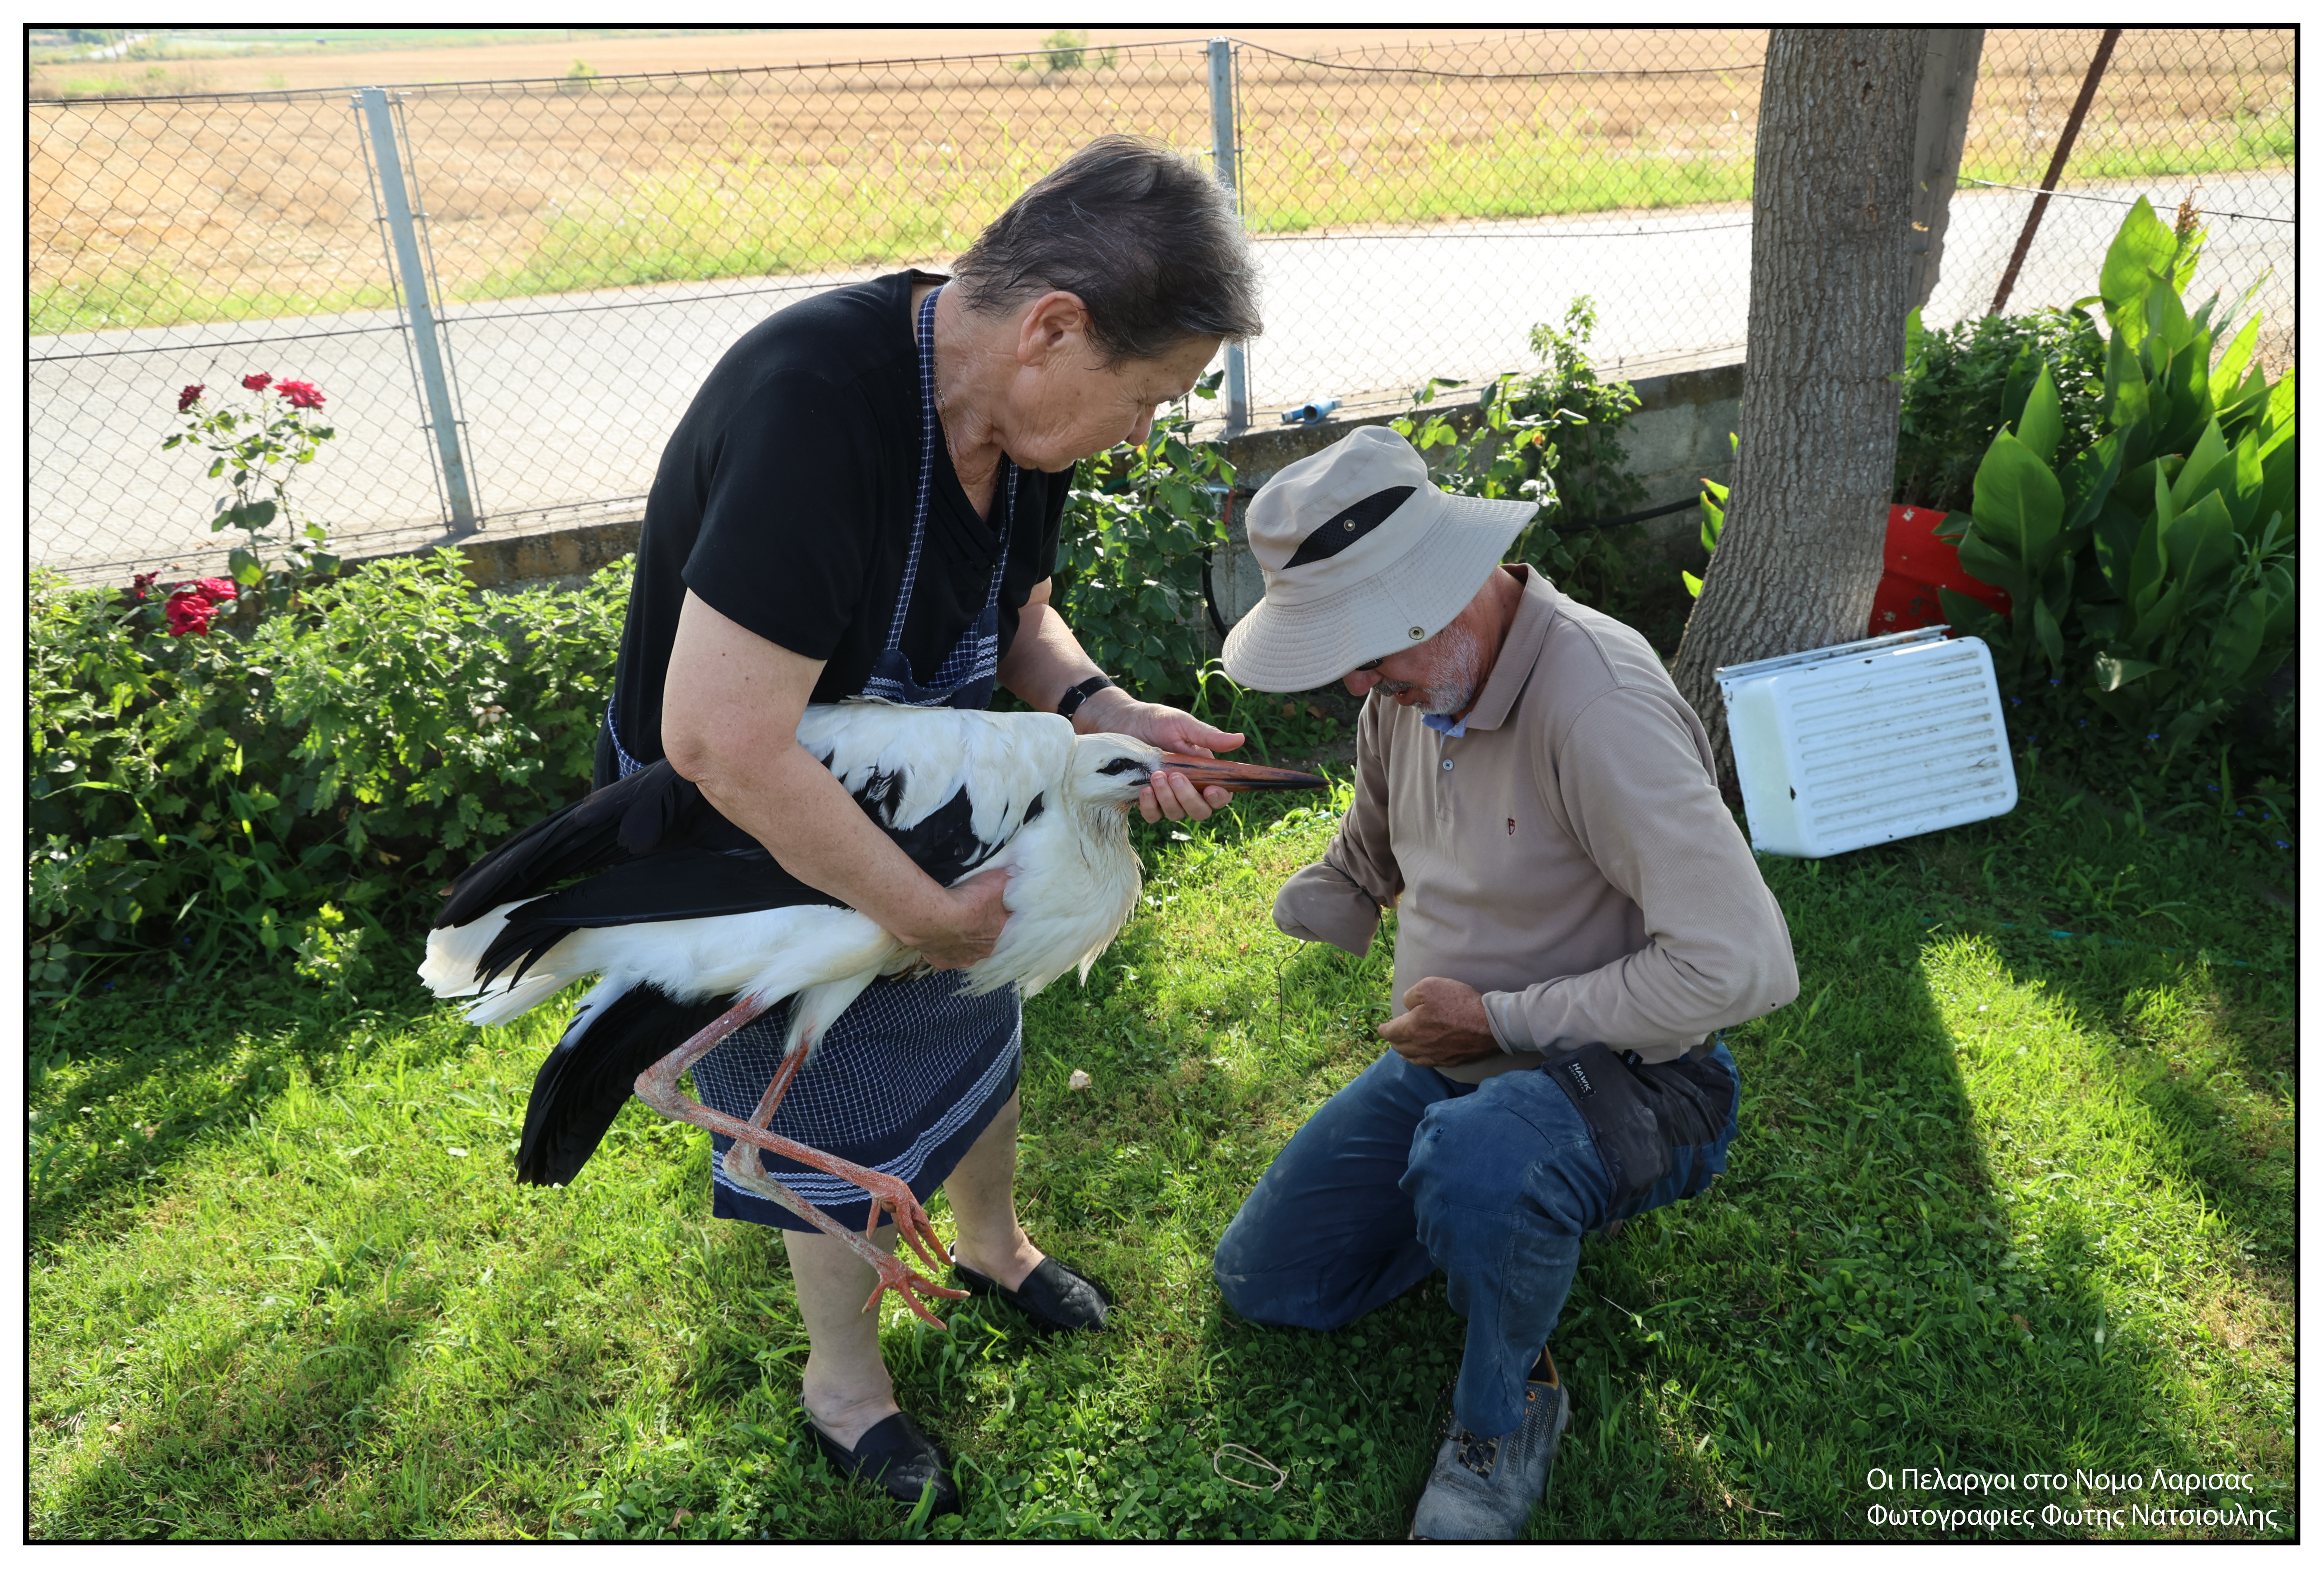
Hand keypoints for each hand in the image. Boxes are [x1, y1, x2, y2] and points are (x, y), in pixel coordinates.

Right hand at [903, 865, 1011, 969]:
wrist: (939, 916)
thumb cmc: (969, 901)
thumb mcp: (996, 882)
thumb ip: (1007, 879)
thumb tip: (1016, 872)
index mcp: (998, 934)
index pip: (1002, 924)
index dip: (996, 914)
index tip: (988, 905)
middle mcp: (982, 951)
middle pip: (983, 940)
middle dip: (977, 929)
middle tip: (967, 915)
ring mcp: (962, 959)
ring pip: (964, 950)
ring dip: (960, 940)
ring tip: (951, 925)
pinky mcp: (942, 962)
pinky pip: (944, 956)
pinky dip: (941, 947)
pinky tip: (937, 936)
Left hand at [1077, 688, 1246, 823]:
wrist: (1121, 722)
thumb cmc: (1155, 721)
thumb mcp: (1183, 725)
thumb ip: (1209, 736)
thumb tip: (1240, 740)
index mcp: (1203, 772)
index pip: (1219, 795)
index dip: (1219, 798)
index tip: (1212, 789)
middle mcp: (1187, 789)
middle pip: (1200, 811)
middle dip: (1190, 798)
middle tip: (1176, 777)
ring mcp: (1166, 797)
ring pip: (1177, 814)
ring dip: (1169, 799)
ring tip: (1157, 776)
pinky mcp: (1145, 801)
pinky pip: (1153, 816)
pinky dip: (1150, 807)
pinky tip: (1144, 790)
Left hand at [1377, 977, 1499, 1066]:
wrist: (1489, 1024)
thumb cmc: (1457, 1002)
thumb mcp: (1428, 987)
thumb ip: (1411, 996)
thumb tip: (1407, 1006)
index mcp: (1410, 1029)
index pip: (1389, 1033)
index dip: (1383, 1029)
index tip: (1380, 1028)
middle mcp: (1420, 1048)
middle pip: (1399, 1048)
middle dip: (1393, 1040)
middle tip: (1392, 1035)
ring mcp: (1435, 1057)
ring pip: (1413, 1058)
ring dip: (1405, 1052)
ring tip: (1403, 1048)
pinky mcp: (1451, 1061)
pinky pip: (1428, 1063)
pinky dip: (1421, 1058)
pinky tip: (1423, 1055)